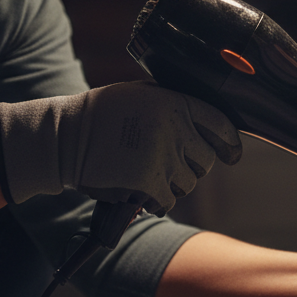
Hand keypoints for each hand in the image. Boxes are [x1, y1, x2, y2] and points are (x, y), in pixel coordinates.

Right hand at [0, 81, 241, 215]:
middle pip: (206, 160)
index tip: (232, 154)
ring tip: (147, 174)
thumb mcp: (140, 94)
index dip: (230, 142)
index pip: (220, 124)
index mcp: (175, 103)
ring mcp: (163, 158)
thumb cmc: (102, 115)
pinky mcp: (149, 184)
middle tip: (169, 164)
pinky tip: (142, 194)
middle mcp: (174, 129)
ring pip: (188, 183)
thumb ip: (173, 104)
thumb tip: (210, 124)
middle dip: (192, 166)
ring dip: (172, 185)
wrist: (65, 138)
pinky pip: (168, 202)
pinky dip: (157, 202)